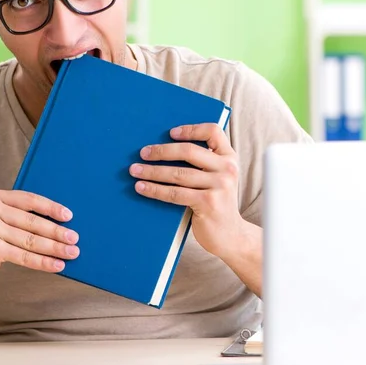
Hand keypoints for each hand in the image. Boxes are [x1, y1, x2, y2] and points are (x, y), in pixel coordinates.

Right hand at [0, 189, 79, 290]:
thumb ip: (16, 216)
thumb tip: (55, 223)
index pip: (29, 200)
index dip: (51, 207)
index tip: (68, 216)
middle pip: (32, 221)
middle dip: (57, 231)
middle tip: (74, 238)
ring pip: (31, 240)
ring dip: (54, 248)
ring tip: (71, 253)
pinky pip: (24, 256)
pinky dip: (43, 262)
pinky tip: (57, 265)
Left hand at [129, 123, 242, 258]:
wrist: (230, 236)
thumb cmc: (216, 203)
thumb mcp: (216, 179)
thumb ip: (202, 164)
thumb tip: (162, 150)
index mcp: (229, 158)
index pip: (213, 132)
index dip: (190, 129)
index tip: (170, 132)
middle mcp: (227, 169)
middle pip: (189, 151)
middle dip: (161, 151)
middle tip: (143, 153)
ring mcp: (219, 186)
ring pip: (178, 173)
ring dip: (152, 171)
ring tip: (134, 170)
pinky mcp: (208, 203)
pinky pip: (174, 193)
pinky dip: (154, 189)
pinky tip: (142, 187)